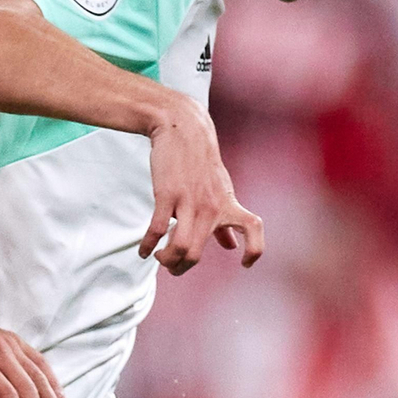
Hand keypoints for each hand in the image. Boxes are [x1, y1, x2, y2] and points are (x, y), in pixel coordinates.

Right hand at [139, 97, 264, 275]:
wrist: (183, 130)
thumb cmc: (201, 164)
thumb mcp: (221, 190)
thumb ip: (226, 220)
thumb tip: (231, 247)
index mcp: (228, 205)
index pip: (254, 229)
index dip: (254, 250)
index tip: (244, 264)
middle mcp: (211, 207)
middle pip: (196, 254)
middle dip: (181, 268)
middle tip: (172, 266)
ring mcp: (189, 201)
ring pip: (179, 247)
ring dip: (167, 260)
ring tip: (160, 257)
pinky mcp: (167, 195)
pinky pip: (156, 229)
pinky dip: (147, 245)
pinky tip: (143, 251)